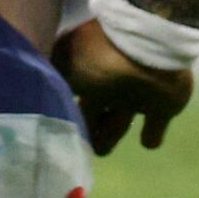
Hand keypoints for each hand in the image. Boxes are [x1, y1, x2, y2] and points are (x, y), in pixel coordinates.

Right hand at [53, 17, 195, 153]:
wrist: (147, 47)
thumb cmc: (99, 55)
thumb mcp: (62, 59)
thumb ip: (50, 73)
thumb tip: (35, 87)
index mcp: (85, 72)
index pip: (70, 94)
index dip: (63, 109)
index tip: (56, 125)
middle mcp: (108, 83)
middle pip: (93, 110)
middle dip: (86, 126)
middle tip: (77, 142)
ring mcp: (136, 95)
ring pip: (119, 120)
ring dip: (111, 134)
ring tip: (101, 150)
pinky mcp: (163, 106)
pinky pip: (156, 125)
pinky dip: (152, 135)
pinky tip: (149, 142)